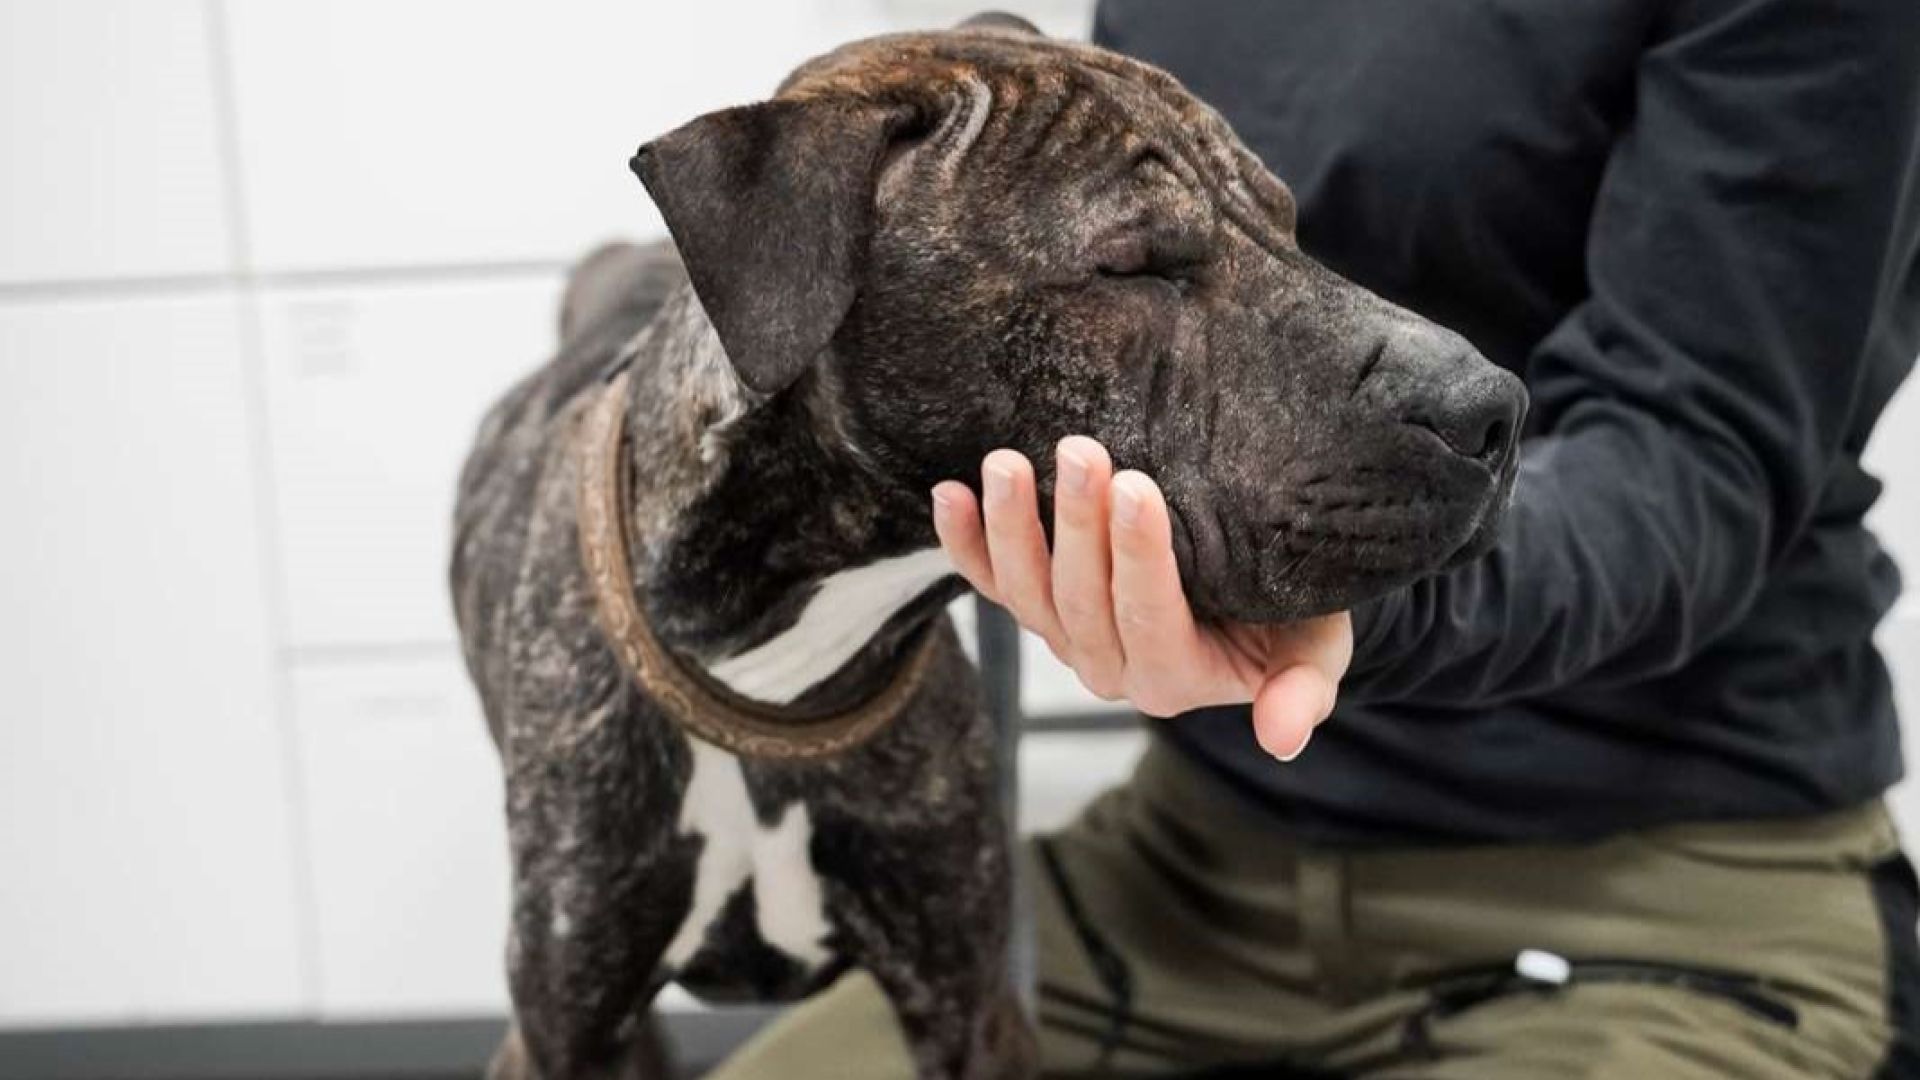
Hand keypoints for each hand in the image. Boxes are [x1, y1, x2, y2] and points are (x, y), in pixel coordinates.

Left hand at [931, 436, 1351, 760]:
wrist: (1259, 603)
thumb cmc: (1294, 617)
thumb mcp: (1317, 652)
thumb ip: (1301, 690)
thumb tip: (1283, 736)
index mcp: (1173, 679)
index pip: (1148, 617)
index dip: (1138, 556)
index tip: (1138, 488)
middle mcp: (1108, 666)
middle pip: (1080, 597)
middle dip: (1076, 522)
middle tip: (1081, 452)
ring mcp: (1064, 637)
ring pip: (1026, 589)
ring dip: (1011, 525)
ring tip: (1006, 463)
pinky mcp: (1036, 606)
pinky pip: (989, 579)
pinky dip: (964, 541)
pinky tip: (949, 493)